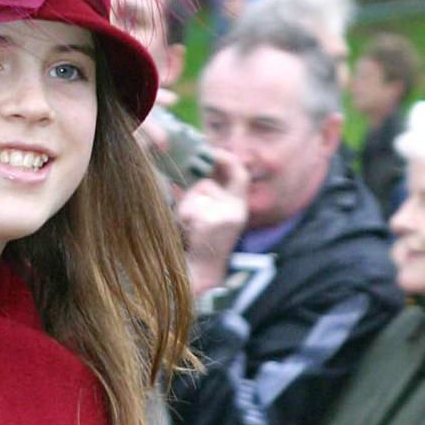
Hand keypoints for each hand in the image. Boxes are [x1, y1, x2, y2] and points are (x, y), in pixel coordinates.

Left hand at [177, 149, 248, 293]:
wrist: (203, 272)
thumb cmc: (202, 242)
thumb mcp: (211, 214)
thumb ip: (209, 193)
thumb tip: (199, 167)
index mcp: (238, 207)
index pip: (240, 174)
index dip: (226, 159)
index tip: (211, 152)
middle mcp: (236, 210)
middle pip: (208, 184)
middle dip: (192, 192)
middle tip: (185, 197)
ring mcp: (226, 215)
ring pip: (196, 194)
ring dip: (186, 206)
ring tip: (189, 227)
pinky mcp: (213, 221)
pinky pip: (190, 207)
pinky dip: (184, 217)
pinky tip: (189, 233)